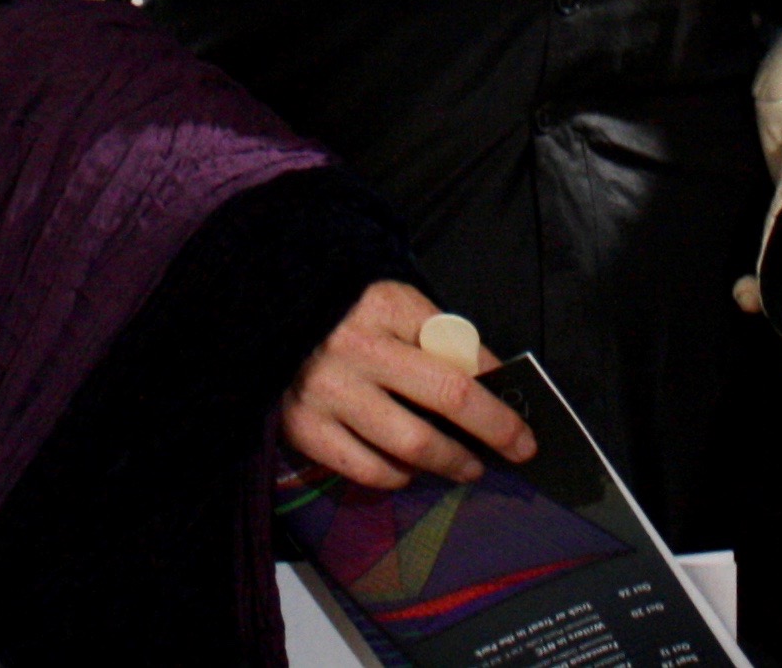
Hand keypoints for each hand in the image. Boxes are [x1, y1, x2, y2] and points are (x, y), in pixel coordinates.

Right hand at [284, 281, 538, 489]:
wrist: (259, 318)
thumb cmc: (341, 313)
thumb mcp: (391, 305)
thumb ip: (435, 339)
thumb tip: (488, 387)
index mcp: (385, 307)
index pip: (461, 353)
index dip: (498, 390)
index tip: (522, 419)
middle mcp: (356, 348)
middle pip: (448, 397)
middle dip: (495, 430)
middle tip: (518, 450)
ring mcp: (327, 391)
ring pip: (412, 445)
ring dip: (451, 462)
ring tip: (467, 467)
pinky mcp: (303, 428)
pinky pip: (369, 470)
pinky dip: (399, 476)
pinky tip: (408, 469)